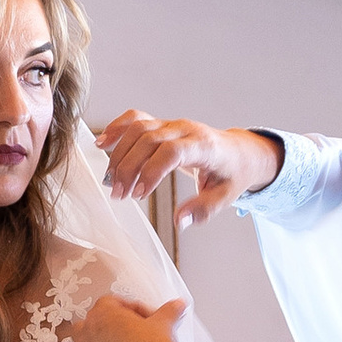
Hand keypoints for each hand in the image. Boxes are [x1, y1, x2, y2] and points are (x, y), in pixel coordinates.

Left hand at [71, 292, 201, 341]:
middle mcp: (87, 339)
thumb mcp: (164, 325)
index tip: (145, 318)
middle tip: (131, 335)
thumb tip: (177, 306)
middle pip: (91, 327)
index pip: (110, 303)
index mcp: (102, 316)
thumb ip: (168, 312)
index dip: (131, 309)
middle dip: (109, 329)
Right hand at [95, 109, 280, 229]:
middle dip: (129, 168)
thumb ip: (203, 209)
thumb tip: (180, 222)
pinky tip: (102, 143)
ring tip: (111, 181)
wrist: (239, 151)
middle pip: (149, 139)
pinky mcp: (162, 124)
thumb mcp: (225, 196)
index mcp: (204, 146)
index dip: (151, 171)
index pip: (172, 152)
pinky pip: (136, 118)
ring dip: (119, 154)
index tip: (139, 195)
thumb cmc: (231, 174)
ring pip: (138, 128)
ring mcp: (172, 124)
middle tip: (119, 194)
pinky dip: (117, 128)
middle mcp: (185, 129)